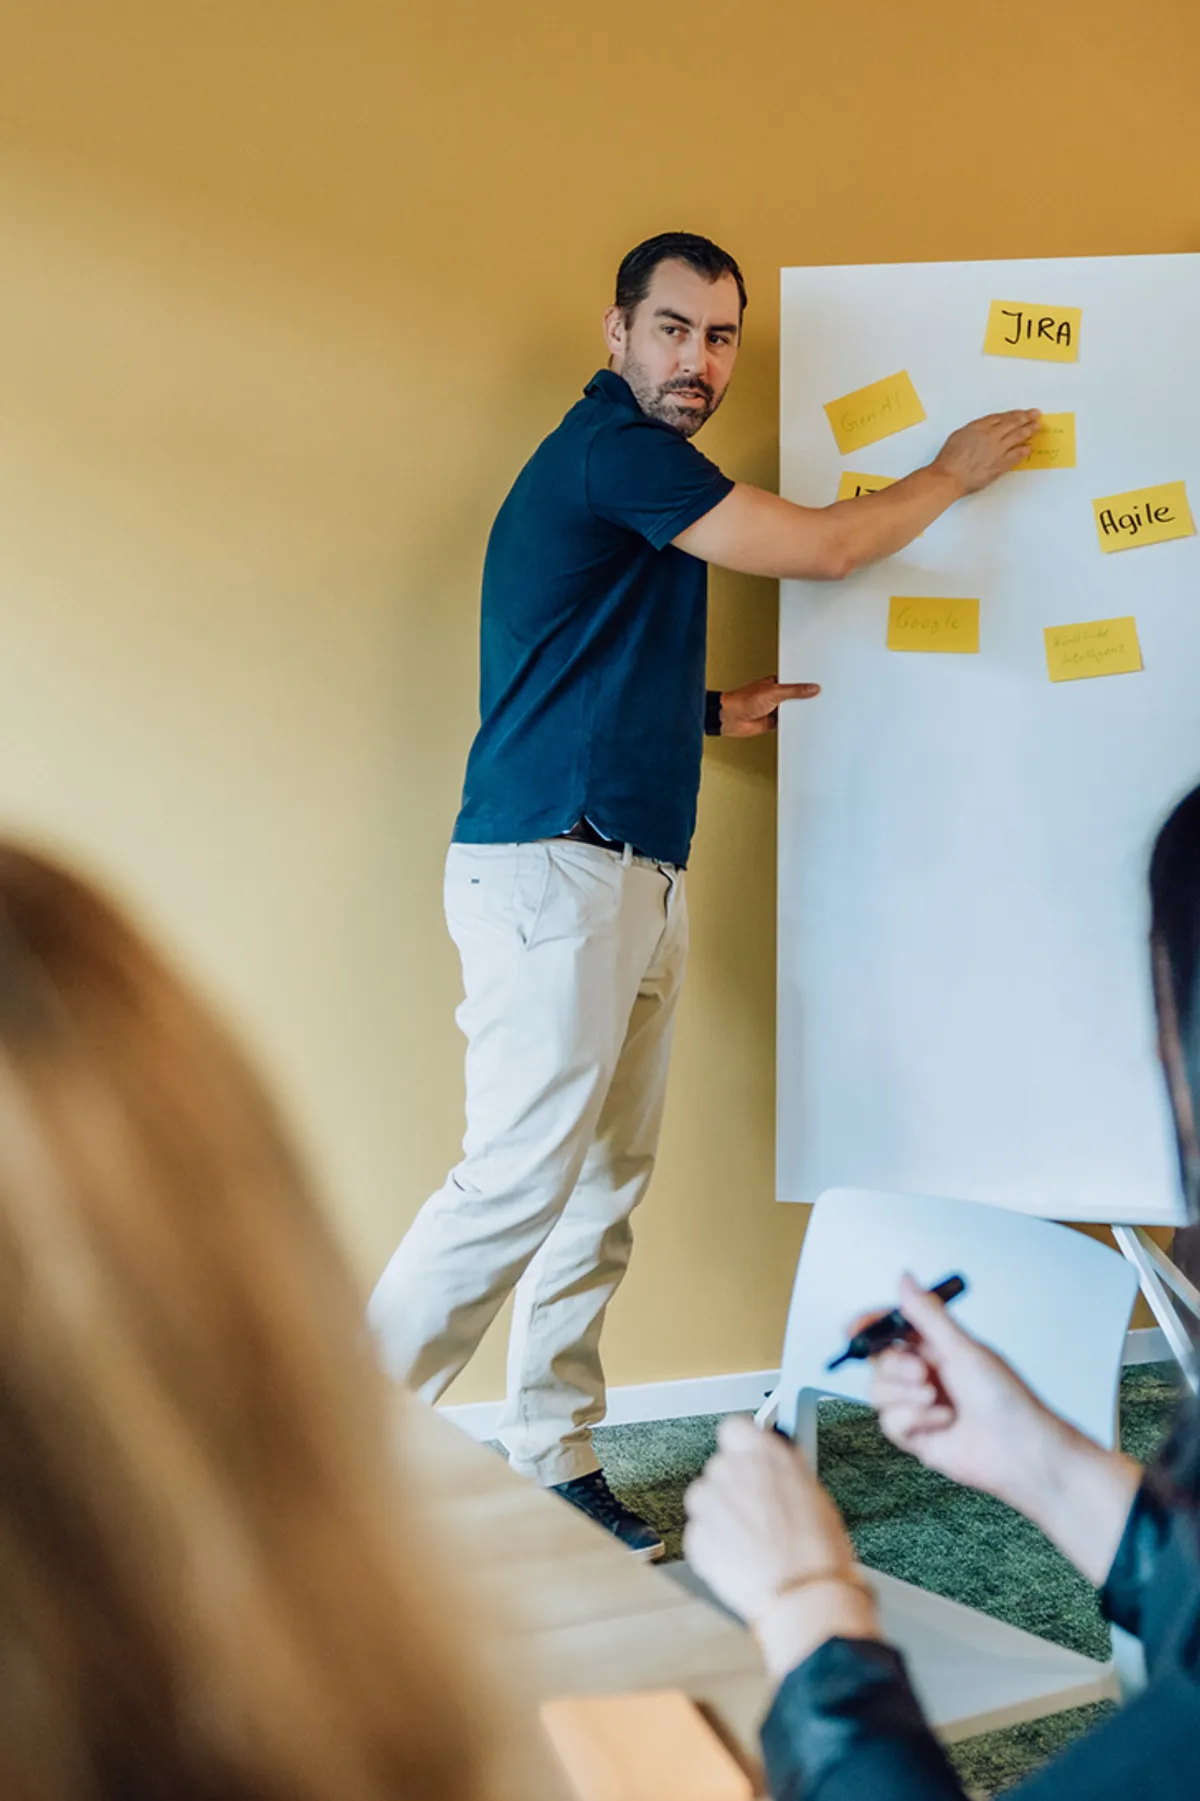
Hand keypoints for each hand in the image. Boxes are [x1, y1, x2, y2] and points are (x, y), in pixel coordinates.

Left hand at [684, 1416, 878, 1677]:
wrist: (803, 1597)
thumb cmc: (818, 1552)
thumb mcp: (813, 1495)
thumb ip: (782, 1472)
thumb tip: (773, 1467)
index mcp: (765, 1453)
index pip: (736, 1428)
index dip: (742, 1446)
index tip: (749, 1459)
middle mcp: (734, 1470)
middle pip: (719, 1467)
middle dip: (733, 1487)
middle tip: (756, 1513)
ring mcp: (710, 1503)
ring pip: (704, 1499)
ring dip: (719, 1514)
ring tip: (748, 1541)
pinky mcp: (696, 1536)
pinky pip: (698, 1533)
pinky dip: (713, 1545)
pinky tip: (739, 1559)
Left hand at [718, 676, 819, 737]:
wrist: (731, 719)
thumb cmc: (743, 700)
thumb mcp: (774, 692)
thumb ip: (795, 691)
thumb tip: (811, 688)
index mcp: (776, 683)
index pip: (797, 683)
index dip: (808, 686)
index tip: (821, 687)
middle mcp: (776, 696)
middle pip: (796, 699)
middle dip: (805, 701)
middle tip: (819, 702)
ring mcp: (774, 710)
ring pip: (792, 712)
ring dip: (798, 715)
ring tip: (810, 715)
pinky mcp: (772, 723)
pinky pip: (786, 724)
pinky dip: (792, 725)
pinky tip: (798, 725)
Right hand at [867, 1275, 1060, 1504]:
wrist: (1020, 1451)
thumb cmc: (1006, 1399)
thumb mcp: (963, 1348)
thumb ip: (927, 1315)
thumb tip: (905, 1279)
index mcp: (937, 1348)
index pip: (891, 1329)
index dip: (870, 1327)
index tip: (854, 1328)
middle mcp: (925, 1375)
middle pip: (879, 1361)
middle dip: (895, 1367)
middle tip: (921, 1372)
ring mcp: (919, 1406)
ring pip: (878, 1392)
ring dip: (905, 1395)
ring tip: (935, 1399)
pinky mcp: (916, 1435)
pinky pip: (890, 1422)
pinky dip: (914, 1420)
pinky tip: (943, 1422)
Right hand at [930, 409, 1040, 493]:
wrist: (949, 477)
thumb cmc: (949, 459)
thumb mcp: (958, 436)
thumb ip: (974, 431)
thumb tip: (984, 431)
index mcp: (979, 427)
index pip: (1001, 417)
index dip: (1013, 414)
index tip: (1020, 413)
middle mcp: (991, 435)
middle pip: (1012, 423)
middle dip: (1026, 418)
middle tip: (1035, 414)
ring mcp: (998, 450)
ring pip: (1018, 436)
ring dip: (1029, 430)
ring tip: (1037, 427)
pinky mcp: (1001, 465)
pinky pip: (1017, 455)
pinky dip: (1024, 450)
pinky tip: (1029, 447)